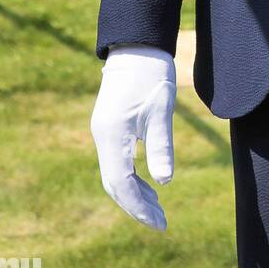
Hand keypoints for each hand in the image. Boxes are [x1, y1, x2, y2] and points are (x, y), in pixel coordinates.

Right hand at [90, 45, 175, 229]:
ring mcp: (104, 132)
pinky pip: (117, 161)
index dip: (138, 206)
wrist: (137, 45)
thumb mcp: (161, 108)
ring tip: (158, 208)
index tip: (159, 221)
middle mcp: (102, 136)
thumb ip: (161, 145)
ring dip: (135, 193)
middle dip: (136, 205)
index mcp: (112, 135)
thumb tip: (165, 181)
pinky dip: (132, 177)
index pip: (120, 182)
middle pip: (114, 183)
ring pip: (114, 174)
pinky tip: (150, 183)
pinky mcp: (110, 126)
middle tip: (161, 222)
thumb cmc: (151, 73)